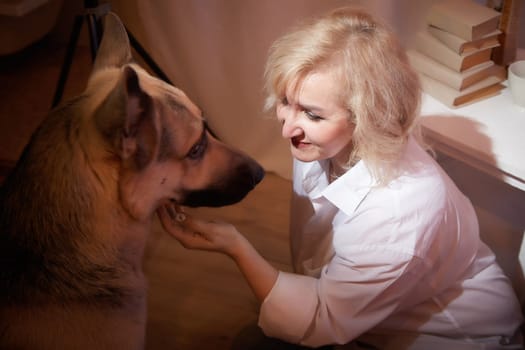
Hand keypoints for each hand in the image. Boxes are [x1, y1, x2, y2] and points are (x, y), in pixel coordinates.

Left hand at [157, 201, 278, 301]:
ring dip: (171, 211)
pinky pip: (183, 221)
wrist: (235, 244)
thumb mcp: (209, 229)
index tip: (158, 202)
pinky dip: (179, 213)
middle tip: (159, 197)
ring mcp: (190, 235)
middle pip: (170, 224)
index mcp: (187, 239)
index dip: (162, 215)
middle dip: (164, 212)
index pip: (169, 226)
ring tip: (166, 198)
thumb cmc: (224, 236)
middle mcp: (186, 238)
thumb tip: (179, 216)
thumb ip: (193, 223)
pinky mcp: (195, 231)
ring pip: (176, 222)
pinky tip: (178, 204)